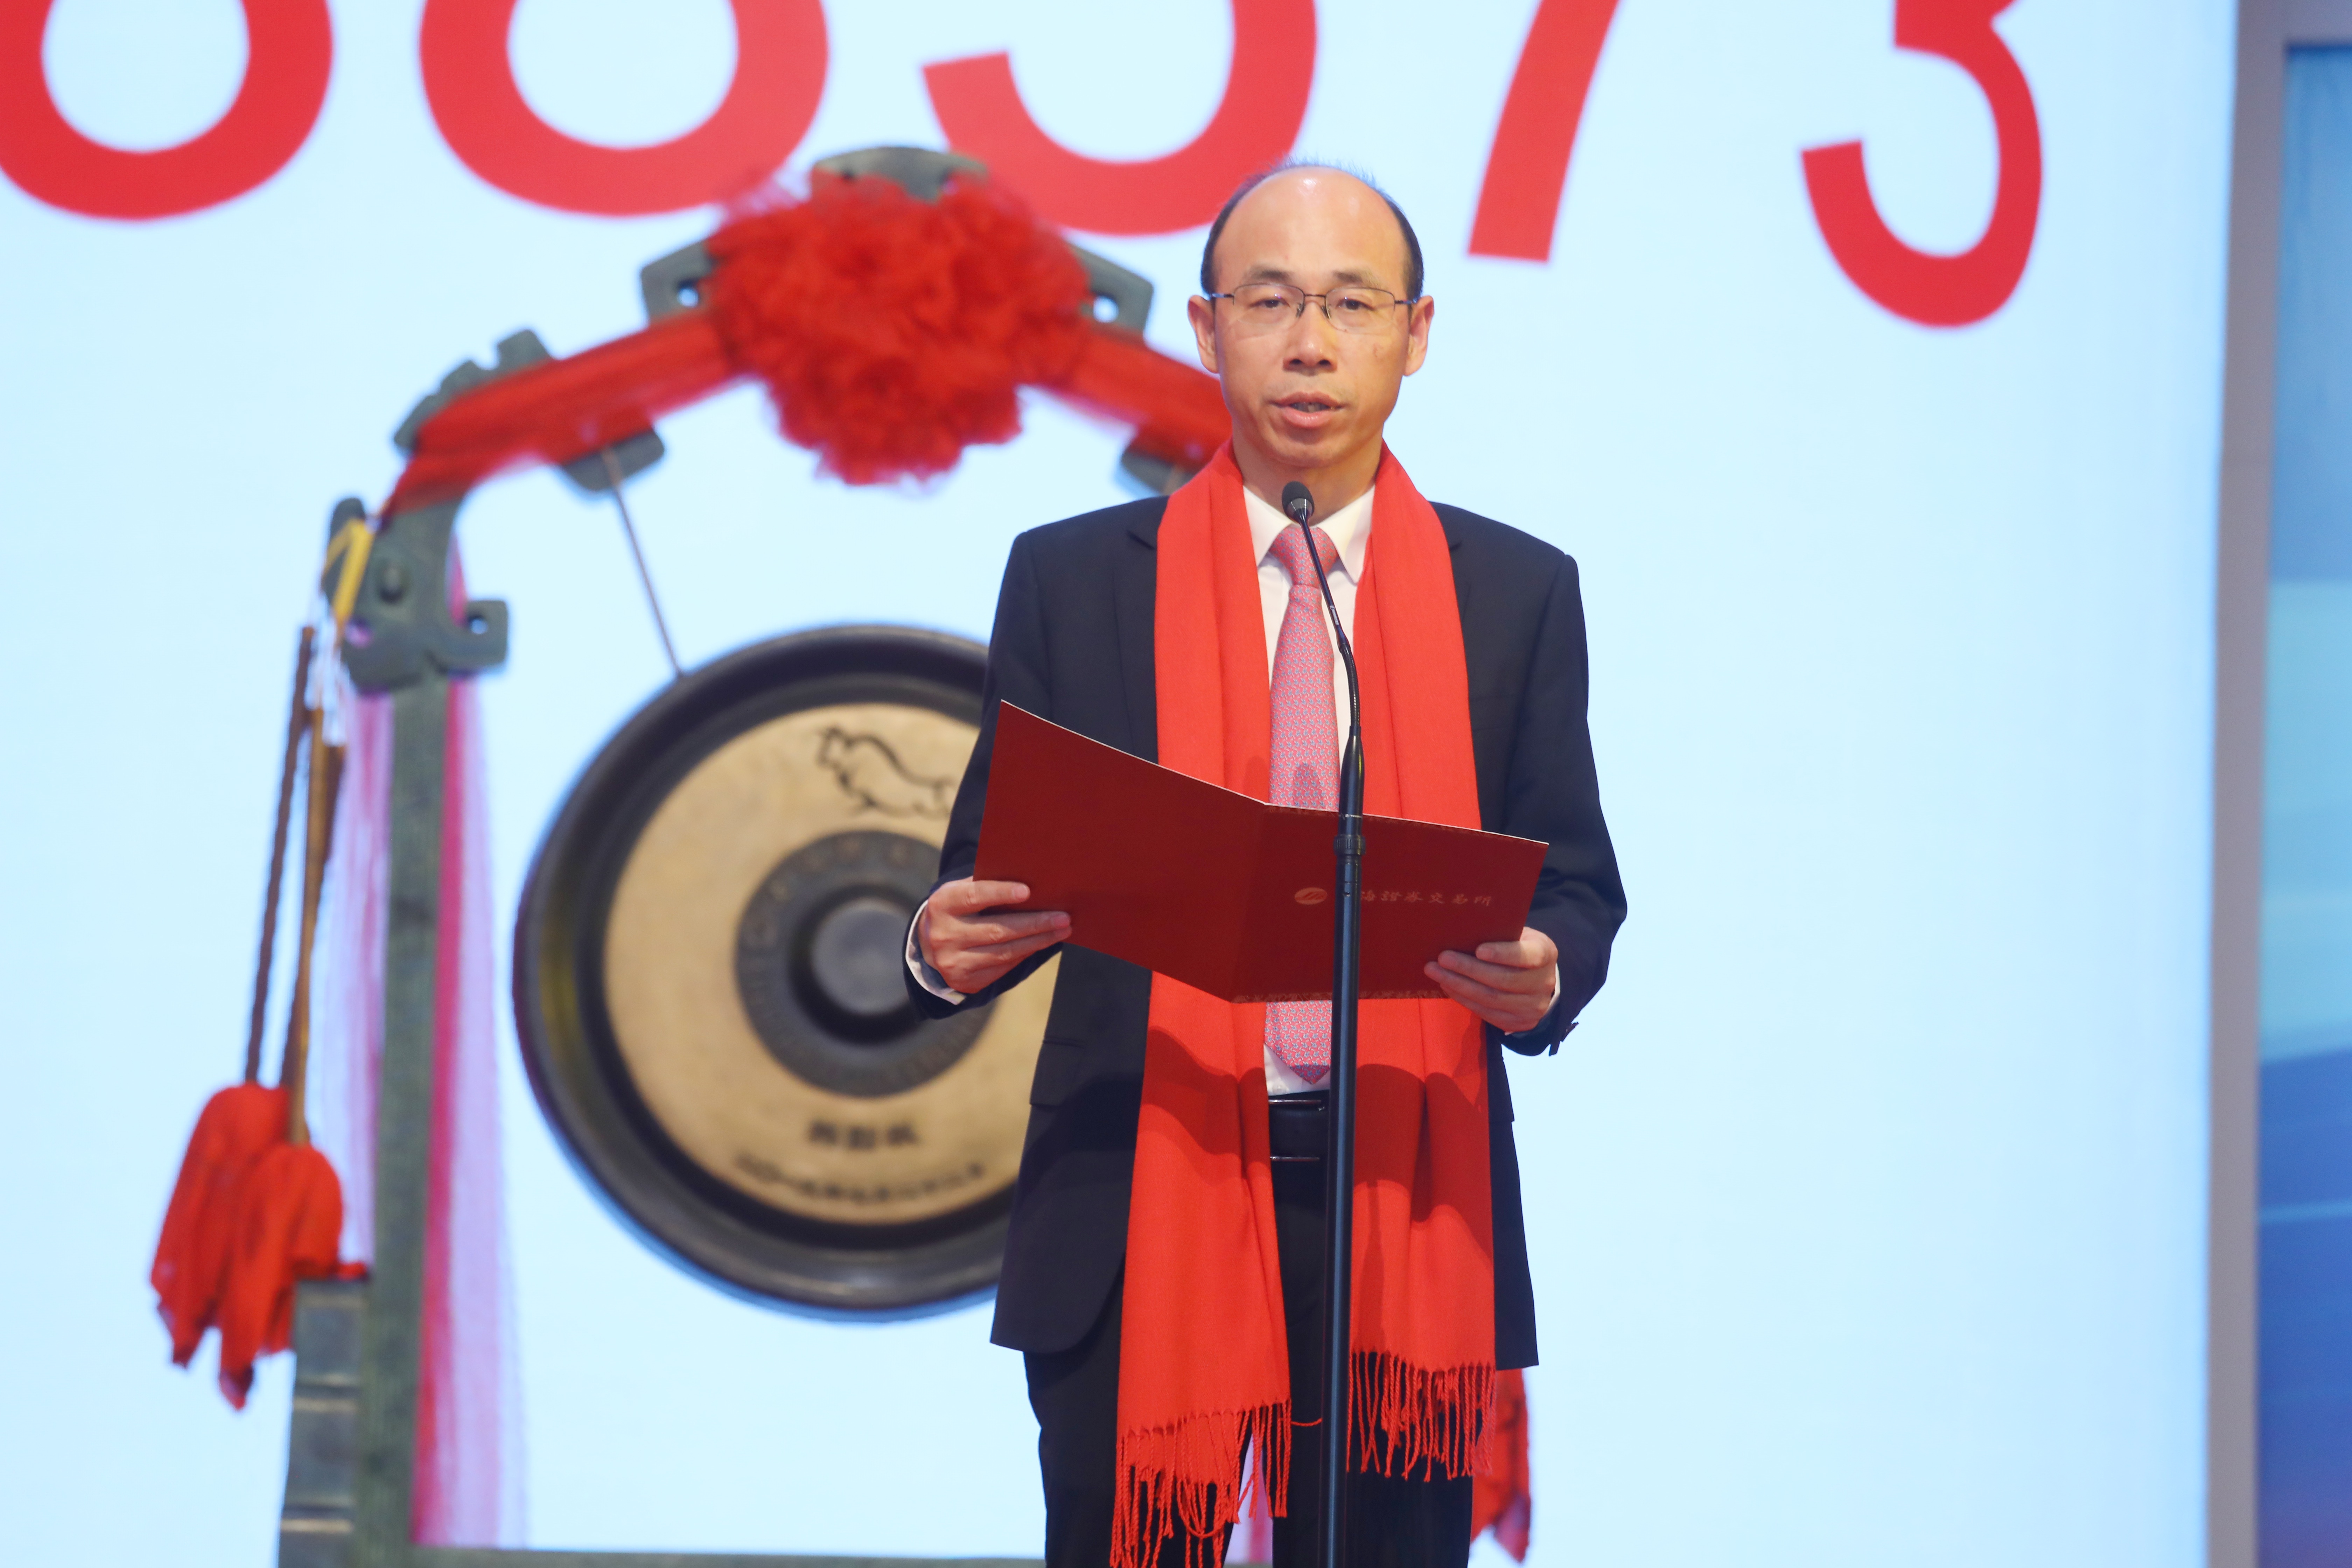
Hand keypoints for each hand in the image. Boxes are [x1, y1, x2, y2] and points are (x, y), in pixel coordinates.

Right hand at [918, 878, 1070, 995]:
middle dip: (1034, 923)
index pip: (973, 897)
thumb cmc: (958, 909)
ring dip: (1038, 941)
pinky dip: (1026, 954)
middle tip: (1063, 917)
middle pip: (997, 930)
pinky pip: (1003, 967)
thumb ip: (987, 886)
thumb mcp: (961, 892)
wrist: (929, 944)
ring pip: (1004, 952)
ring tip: (1063, 930)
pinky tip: (1043, 943)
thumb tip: (1033, 882)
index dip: (1000, 893)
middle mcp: (944, 935)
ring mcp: (954, 962)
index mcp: (942, 904)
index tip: (1028, 891)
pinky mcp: (965, 981)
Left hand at [1425, 926, 1558, 1034]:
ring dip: (1460, 985)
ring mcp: (1533, 1007)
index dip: (1502, 954)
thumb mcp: (1517, 935)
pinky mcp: (1518, 1023)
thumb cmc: (1518, 949)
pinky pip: (1486, 1013)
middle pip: (1503, 980)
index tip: (1478, 950)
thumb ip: (1499, 934)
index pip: (1526, 955)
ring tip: (1436, 972)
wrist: (1537, 979)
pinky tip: (1448, 986)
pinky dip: (1464, 999)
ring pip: (1492, 999)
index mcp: (1545, 954)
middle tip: (1442, 958)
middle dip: (1469, 969)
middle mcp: (1543, 983)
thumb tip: (1461, 930)